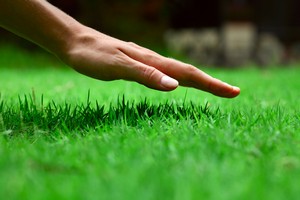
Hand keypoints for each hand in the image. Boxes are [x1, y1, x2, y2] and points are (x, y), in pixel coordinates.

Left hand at [62, 27, 239, 97]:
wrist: (76, 43)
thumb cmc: (93, 56)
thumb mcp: (117, 67)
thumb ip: (146, 75)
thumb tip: (175, 86)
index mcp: (152, 62)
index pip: (188, 74)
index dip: (212, 84)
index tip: (234, 92)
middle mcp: (153, 60)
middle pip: (188, 72)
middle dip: (212, 83)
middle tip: (233, 93)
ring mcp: (146, 62)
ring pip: (178, 72)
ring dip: (198, 81)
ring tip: (213, 88)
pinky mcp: (138, 65)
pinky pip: (164, 73)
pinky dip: (178, 79)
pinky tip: (177, 83)